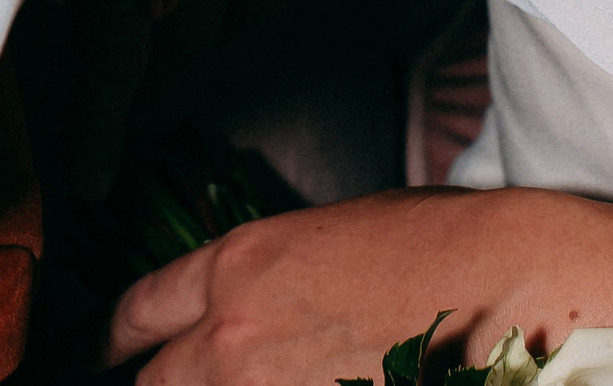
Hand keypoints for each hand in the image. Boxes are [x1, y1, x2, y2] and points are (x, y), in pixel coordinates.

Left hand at [105, 192, 517, 380]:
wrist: (505, 285)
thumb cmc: (430, 247)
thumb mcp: (321, 240)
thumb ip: (258, 286)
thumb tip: (233, 325)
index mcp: (236, 268)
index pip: (136, 311)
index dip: (112, 342)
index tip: (107, 358)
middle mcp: (234, 336)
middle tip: (175, 381)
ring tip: (247, 381)